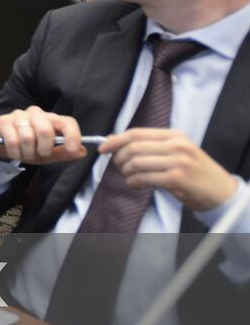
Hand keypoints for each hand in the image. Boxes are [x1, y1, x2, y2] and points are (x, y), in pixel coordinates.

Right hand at [0, 105, 87, 164]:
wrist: (2, 143)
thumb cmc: (29, 147)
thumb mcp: (48, 154)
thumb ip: (63, 153)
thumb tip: (82, 152)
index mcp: (51, 119)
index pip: (67, 122)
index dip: (73, 135)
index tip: (73, 149)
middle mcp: (36, 113)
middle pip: (46, 130)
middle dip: (44, 149)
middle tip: (41, 155)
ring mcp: (19, 115)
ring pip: (27, 137)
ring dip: (27, 153)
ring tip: (26, 155)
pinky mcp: (4, 120)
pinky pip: (12, 140)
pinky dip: (15, 153)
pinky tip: (15, 154)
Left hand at [101, 128, 238, 211]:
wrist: (221, 191)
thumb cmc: (194, 172)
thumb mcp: (177, 151)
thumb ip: (150, 145)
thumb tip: (116, 140)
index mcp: (175, 135)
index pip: (136, 133)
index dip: (115, 140)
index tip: (103, 148)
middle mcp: (177, 145)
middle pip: (133, 148)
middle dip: (119, 159)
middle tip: (119, 167)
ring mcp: (178, 162)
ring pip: (136, 163)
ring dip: (126, 172)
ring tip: (129, 177)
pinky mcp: (176, 179)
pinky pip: (143, 178)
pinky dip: (133, 182)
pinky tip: (135, 184)